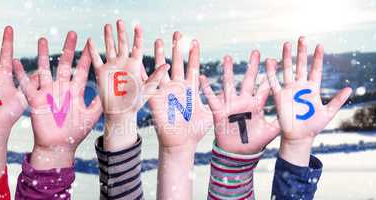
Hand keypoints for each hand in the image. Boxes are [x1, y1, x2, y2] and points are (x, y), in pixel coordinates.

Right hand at [13, 32, 101, 168]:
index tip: (90, 43)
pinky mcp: (35, 100)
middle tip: (72, 33)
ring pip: (45, 69)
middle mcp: (61, 88)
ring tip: (42, 40)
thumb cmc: (75, 133)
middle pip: (65, 64)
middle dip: (68, 49)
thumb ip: (99, 103)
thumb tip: (111, 91)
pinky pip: (27, 85)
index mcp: (75, 91)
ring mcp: (48, 92)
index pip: (81, 70)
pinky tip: (15, 62)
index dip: (86, 57)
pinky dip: (21, 74)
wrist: (58, 147)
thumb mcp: (91, 117)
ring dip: (43, 55)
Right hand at [87, 20, 168, 150]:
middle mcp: (123, 63)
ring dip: (108, 37)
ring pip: (110, 48)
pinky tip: (90, 40)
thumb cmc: (136, 103)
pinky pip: (96, 59)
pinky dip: (92, 50)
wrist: (120, 112)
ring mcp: (112, 67)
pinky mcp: (101, 73)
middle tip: (120, 21)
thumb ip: (156, 76)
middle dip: (121, 32)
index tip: (137, 25)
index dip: (137, 36)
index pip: (136, 47)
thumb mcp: (148, 89)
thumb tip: (168, 64)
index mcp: (135, 65)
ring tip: (108, 25)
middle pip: (122, 44)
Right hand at [149, 32, 211, 199]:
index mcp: (191, 88)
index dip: (193, 54)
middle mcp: (178, 87)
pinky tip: (143, 60)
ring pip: (162, 69)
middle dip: (177, 48)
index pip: (192, 66)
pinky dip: (147, 72)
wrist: (181, 144)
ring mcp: (166, 92)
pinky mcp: (156, 99)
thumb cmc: (196, 131)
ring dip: (160, 55)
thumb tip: (232, 92)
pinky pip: (150, 84)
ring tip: (160, 40)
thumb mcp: (211, 112)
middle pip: (177, 63)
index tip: (195, 41)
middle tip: (178, 33)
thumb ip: (219, 100)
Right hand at [199, 52, 279, 154]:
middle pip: (248, 80)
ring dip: (228, 71)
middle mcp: (244, 101)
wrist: (238, 153)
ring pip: (229, 84)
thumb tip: (296, 117)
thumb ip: (281, 123)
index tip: (274, 61)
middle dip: (252, 66)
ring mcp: (231, 105)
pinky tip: (202, 77)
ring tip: (227, 57)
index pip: (264, 87)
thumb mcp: (270, 132)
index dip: (268, 75)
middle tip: (256, 52)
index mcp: (256, 105)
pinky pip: (211, 97)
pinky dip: (206, 88)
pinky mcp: (219, 111)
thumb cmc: (254, 143)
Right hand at [265, 37, 351, 165]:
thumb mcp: (328, 112)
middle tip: (302, 38)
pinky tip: (270, 60)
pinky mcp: (279, 96)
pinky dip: (271, 72)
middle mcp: (300, 86)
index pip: (315, 69)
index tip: (320, 45)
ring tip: (286, 43)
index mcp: (312, 89)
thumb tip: (350, 88)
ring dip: (286, 57)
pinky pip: (274, 82)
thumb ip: (338, 100)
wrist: (299, 137)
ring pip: (287, 69)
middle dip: (301, 52)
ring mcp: (289, 90)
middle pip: (301, 65)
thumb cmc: (313, 126)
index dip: (317, 58)